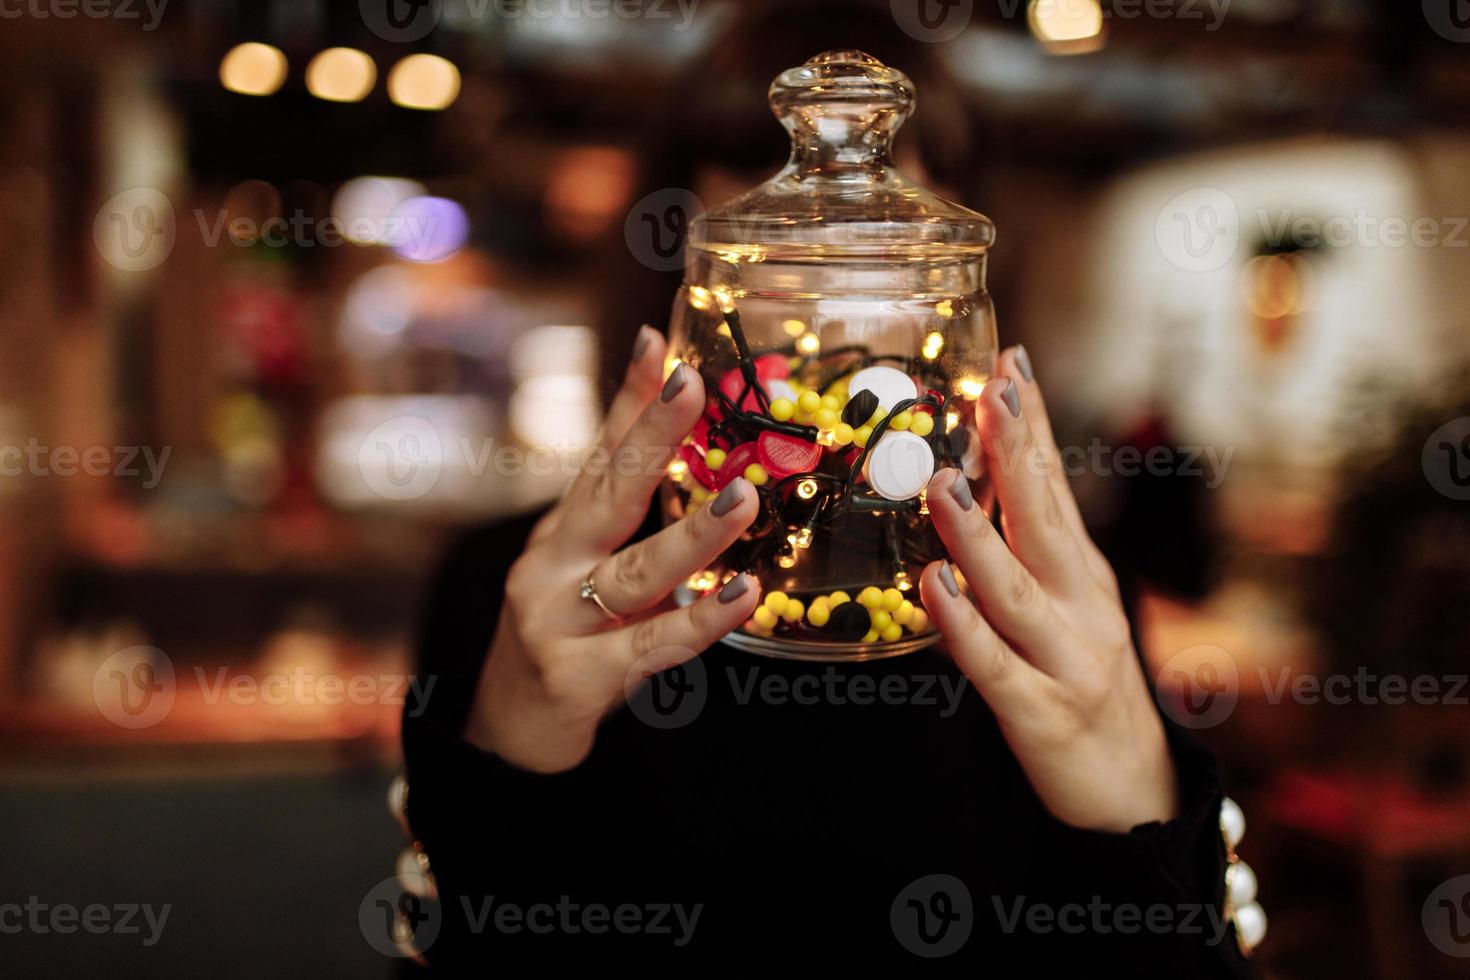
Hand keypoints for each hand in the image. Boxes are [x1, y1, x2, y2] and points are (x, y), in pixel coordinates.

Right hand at [465, 326, 760, 772]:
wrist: (509, 729)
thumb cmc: (564, 633)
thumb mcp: (587, 562)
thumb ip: (631, 512)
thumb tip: (682, 448)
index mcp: (562, 530)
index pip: (599, 453)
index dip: (629, 398)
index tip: (659, 341)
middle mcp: (550, 564)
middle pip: (607, 493)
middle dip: (650, 435)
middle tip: (691, 385)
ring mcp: (557, 621)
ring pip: (634, 572)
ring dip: (691, 536)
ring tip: (743, 500)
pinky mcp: (578, 677)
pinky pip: (650, 647)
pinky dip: (698, 620)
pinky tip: (741, 595)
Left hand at [919, 346, 1177, 832]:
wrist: (1134, 792)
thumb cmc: (1086, 686)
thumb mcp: (1070, 609)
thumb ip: (1030, 552)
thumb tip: (977, 482)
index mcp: (1083, 575)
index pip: (1056, 486)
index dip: (1034, 426)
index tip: (1013, 363)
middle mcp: (1082, 606)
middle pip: (1045, 519)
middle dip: (1018, 452)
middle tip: (994, 389)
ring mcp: (1065, 658)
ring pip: (1015, 588)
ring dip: (979, 535)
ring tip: (944, 483)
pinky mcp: (1039, 712)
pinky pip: (994, 664)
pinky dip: (964, 624)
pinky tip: (935, 585)